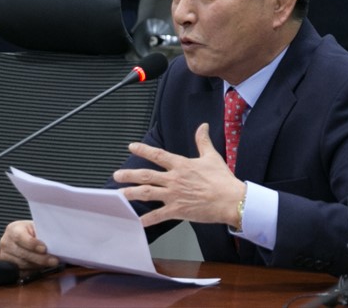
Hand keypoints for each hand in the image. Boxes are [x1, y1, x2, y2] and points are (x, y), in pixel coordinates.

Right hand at [0, 220, 59, 269]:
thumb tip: (55, 242)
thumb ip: (43, 234)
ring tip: (51, 263)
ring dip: (38, 265)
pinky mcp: (8, 265)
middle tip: (54, 261)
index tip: (44, 249)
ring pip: (22, 264)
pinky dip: (33, 270)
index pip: (20, 237)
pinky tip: (42, 267)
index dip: (32, 244)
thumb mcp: (37, 227)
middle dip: (40, 258)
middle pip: (22, 253)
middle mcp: (6, 242)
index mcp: (13, 229)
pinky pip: (21, 271)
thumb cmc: (34, 230)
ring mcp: (5, 255)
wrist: (26, 235)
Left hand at [114, 123, 246, 227]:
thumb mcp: (212, 156)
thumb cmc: (222, 179)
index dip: (143, 149)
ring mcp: (174, 195)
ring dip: (131, 193)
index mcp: (182, 165)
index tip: (132, 147)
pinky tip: (136, 221)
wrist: (230, 199)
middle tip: (117, 175)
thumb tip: (203, 126)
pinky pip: (157, 215)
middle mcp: (174, 179)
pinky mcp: (177, 210)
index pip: (158, 155)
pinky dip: (145, 220)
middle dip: (129, 174)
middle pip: (146, 175)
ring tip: (119, 193)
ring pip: (147, 193)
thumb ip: (203, 141)